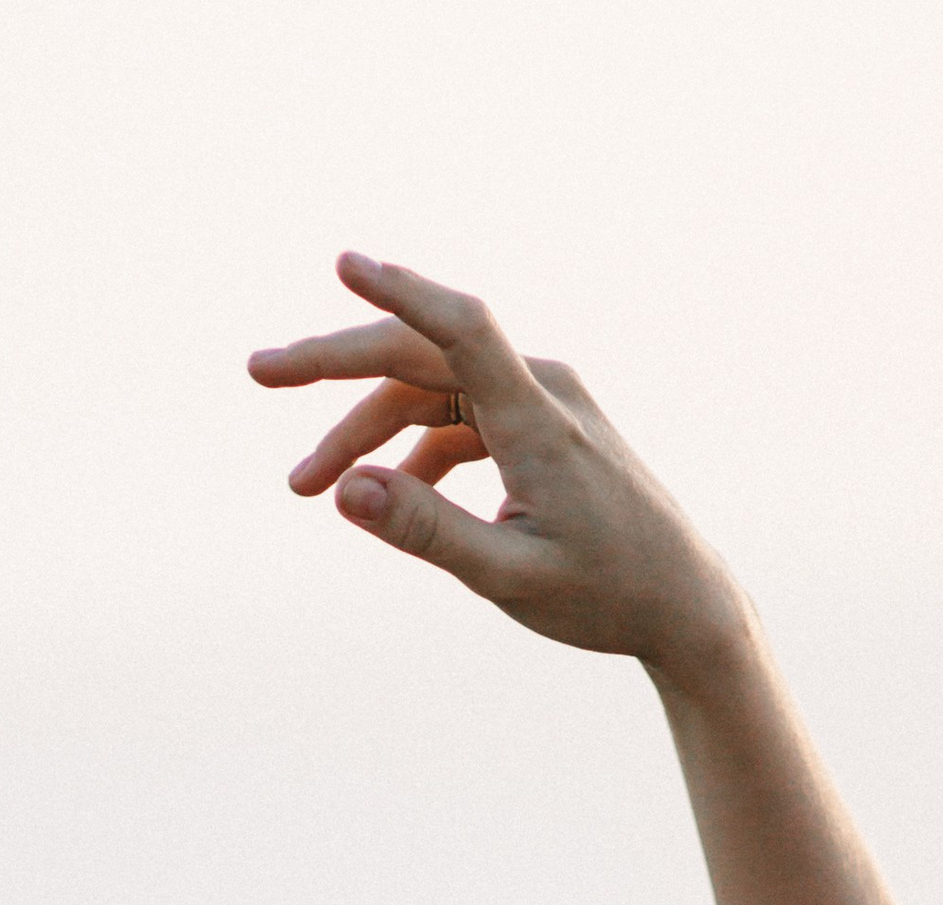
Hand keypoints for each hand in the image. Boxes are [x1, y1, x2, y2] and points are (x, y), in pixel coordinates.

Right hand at [251, 253, 745, 680]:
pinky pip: (457, 420)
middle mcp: (541, 391)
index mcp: (537, 421)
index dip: (397, 289)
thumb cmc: (605, 596)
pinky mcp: (539, 427)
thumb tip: (344, 491)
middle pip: (421, 356)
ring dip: (365, 432)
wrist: (682, 603)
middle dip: (336, 369)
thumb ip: (426, 532)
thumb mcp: (508, 578)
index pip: (459, 329)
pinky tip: (380, 495)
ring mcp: (541, 404)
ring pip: (430, 393)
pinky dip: (411, 451)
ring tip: (303, 486)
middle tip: (259, 374)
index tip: (342, 262)